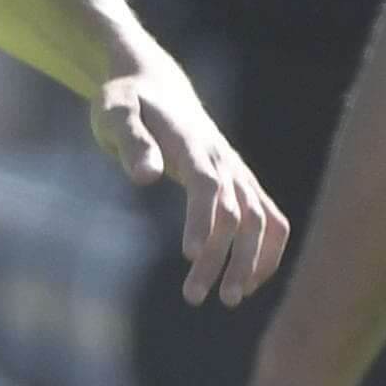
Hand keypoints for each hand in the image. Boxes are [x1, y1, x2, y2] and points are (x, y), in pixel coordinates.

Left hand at [91, 63, 289, 305]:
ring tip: (228, 300)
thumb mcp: (115, 112)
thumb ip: (131, 141)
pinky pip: (270, 219)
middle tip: (194, 297)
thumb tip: (145, 177)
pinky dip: (267, 252)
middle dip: (221, 257)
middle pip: (235, 212)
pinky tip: (248, 283)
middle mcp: (223, 159)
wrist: (156, 85)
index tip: (188, 257)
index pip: (206, 184)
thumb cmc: (129, 102)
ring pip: (259, 220)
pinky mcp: (241, 182)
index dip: (202, 220)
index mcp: (191, 143)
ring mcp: (237, 171)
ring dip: (250, 262)